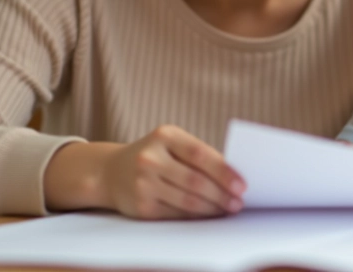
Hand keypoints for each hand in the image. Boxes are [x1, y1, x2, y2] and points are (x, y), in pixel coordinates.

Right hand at [101, 125, 245, 219]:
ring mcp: (143, 183)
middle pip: (195, 180)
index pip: (200, 154)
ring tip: (228, 209)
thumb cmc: (154, 155)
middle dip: (222, 194)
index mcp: (164, 136)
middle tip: (238, 202)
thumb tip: (234, 177)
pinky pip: (176, 214)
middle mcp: (150, 158)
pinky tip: (209, 214)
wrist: (111, 172)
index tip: (242, 184)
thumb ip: (199, 155)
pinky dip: (197, 216)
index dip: (224, 171)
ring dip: (213, 208)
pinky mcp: (141, 206)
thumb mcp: (171, 143)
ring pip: (187, 200)